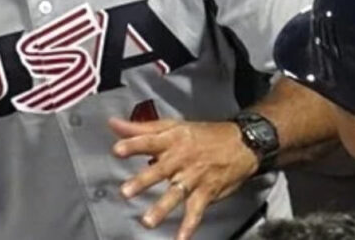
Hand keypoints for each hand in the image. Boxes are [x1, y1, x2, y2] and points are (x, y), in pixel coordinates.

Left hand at [110, 117, 256, 239]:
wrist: (240, 143)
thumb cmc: (203, 135)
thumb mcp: (172, 126)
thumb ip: (140, 128)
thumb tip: (114, 124)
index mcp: (172, 140)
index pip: (149, 141)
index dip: (133, 145)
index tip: (117, 150)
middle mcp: (181, 158)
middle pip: (160, 170)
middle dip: (143, 181)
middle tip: (126, 191)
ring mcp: (194, 177)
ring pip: (176, 193)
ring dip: (162, 207)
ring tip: (148, 221)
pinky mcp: (206, 192)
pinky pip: (196, 211)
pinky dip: (189, 225)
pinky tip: (180, 237)